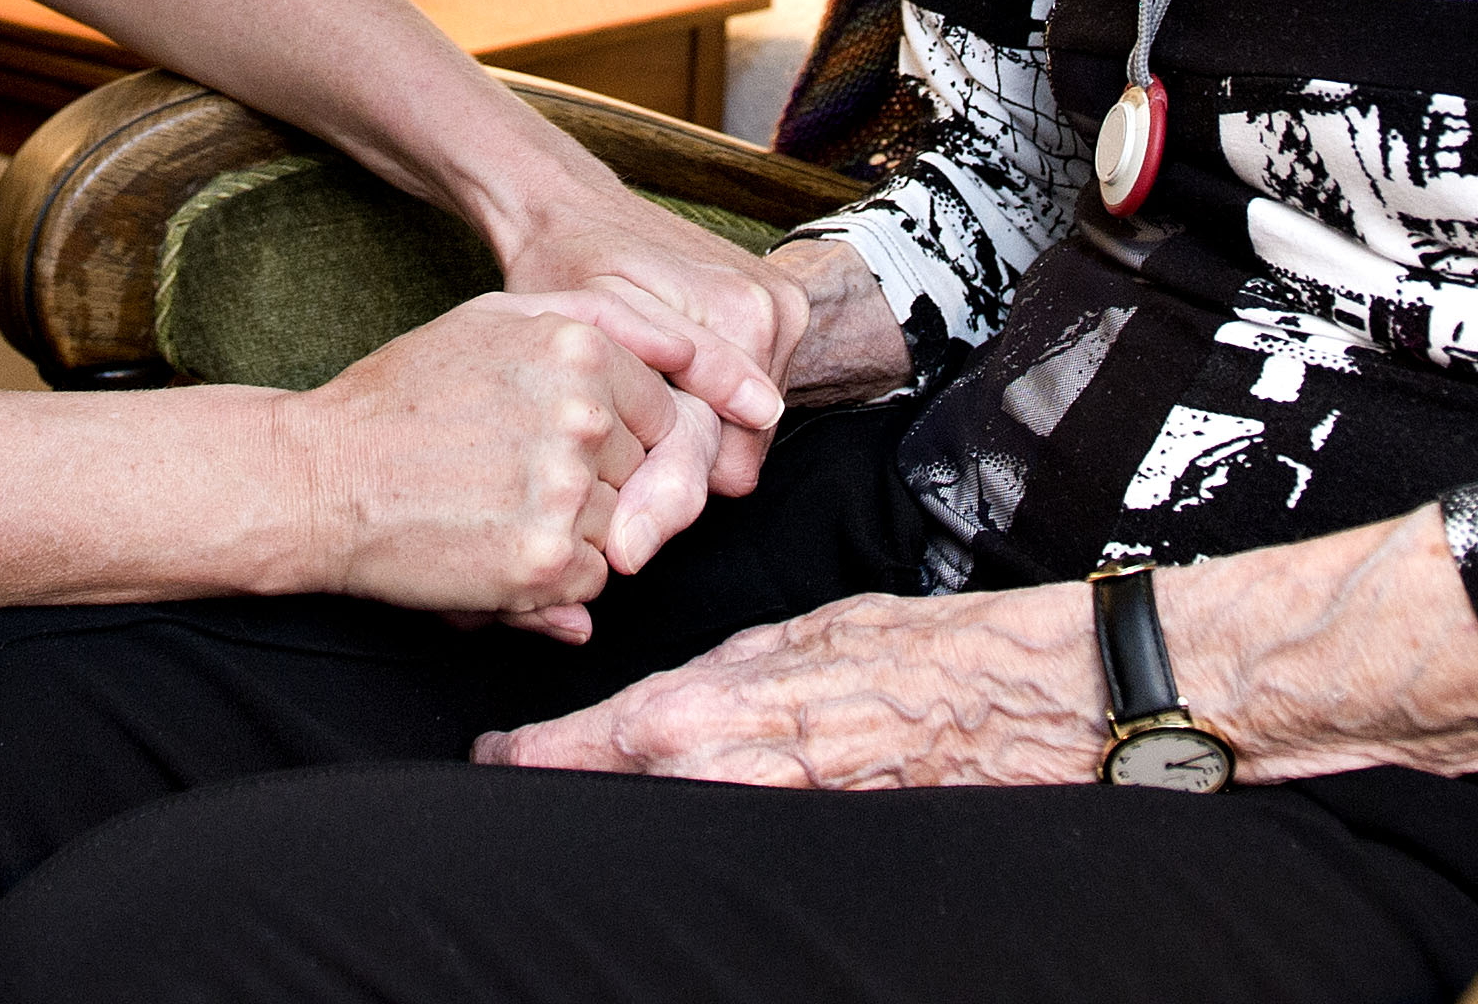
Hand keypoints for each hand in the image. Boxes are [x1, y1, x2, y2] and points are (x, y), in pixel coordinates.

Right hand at [271, 291, 696, 639]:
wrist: (323, 477)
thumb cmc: (406, 393)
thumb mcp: (496, 318)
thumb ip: (601, 320)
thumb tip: (692, 357)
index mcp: (580, 348)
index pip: (662, 410)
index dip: (620, 435)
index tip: (564, 443)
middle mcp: (584, 415)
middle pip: (645, 472)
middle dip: (599, 482)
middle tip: (516, 474)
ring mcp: (567, 491)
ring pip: (624, 529)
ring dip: (578, 532)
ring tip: (500, 508)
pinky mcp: (544, 561)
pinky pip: (593, 583)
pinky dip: (556, 580)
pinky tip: (497, 547)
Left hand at [478, 583, 1104, 786]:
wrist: (986, 699)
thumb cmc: (889, 651)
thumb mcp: (778, 639)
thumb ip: (706, 677)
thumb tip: (657, 704)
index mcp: (690, 710)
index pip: (570, 750)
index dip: (520, 759)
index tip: (491, 759)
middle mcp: (707, 773)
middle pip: (600, 798)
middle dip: (567, 788)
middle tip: (532, 777)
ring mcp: (749, 815)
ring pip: (655, 821)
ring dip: (630, 806)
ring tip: (608, 793)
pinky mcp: (792, 838)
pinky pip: (719, 836)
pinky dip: (695, 824)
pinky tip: (692, 815)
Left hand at [491, 182, 807, 518]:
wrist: (566, 208)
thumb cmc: (567, 266)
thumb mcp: (604, 322)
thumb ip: (683, 368)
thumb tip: (762, 412)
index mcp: (744, 315)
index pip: (735, 460)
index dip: (671, 467)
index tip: (624, 451)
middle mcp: (778, 309)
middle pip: (746, 443)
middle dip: (687, 440)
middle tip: (628, 411)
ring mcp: (784, 306)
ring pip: (747, 422)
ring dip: (697, 415)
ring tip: (643, 383)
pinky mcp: (777, 308)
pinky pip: (748, 390)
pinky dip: (706, 391)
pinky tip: (664, 368)